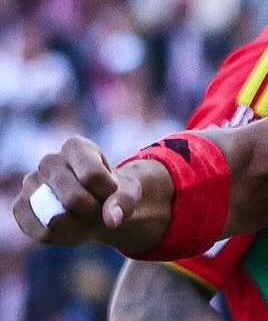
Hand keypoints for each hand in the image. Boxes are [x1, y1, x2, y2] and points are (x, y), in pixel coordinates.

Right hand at [11, 137, 160, 252]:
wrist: (94, 203)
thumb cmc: (111, 192)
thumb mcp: (129, 192)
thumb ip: (125, 201)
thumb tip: (112, 220)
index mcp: (75, 147)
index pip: (92, 175)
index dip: (108, 193)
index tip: (113, 191)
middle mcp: (48, 161)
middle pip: (74, 199)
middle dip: (93, 212)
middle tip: (98, 208)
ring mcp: (30, 184)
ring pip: (55, 218)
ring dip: (78, 227)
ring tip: (86, 217)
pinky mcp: (20, 207)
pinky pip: (42, 232)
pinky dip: (62, 237)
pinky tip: (71, 227)